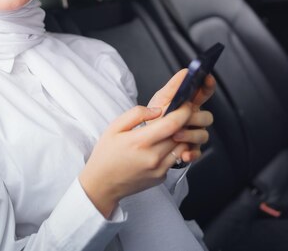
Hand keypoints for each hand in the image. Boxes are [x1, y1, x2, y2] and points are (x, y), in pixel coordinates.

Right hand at [79, 98, 193, 217]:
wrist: (102, 183)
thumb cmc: (106, 154)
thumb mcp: (114, 127)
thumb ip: (136, 114)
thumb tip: (158, 110)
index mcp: (140, 142)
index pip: (173, 124)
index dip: (183, 112)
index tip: (184, 105)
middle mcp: (153, 157)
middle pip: (181, 135)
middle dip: (183, 122)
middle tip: (177, 115)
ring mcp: (159, 169)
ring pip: (182, 148)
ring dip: (181, 137)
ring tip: (170, 131)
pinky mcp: (161, 177)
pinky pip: (174, 159)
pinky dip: (172, 150)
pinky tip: (160, 147)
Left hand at [147, 69, 215, 162]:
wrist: (146, 137)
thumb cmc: (156, 116)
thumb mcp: (161, 98)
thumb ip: (174, 86)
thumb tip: (186, 71)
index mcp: (190, 104)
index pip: (205, 92)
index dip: (208, 85)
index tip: (206, 78)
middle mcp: (196, 119)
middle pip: (207, 117)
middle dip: (194, 118)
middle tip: (181, 119)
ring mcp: (195, 134)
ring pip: (203, 134)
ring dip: (190, 135)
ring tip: (175, 135)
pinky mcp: (191, 149)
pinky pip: (197, 152)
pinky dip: (191, 153)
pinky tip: (183, 153)